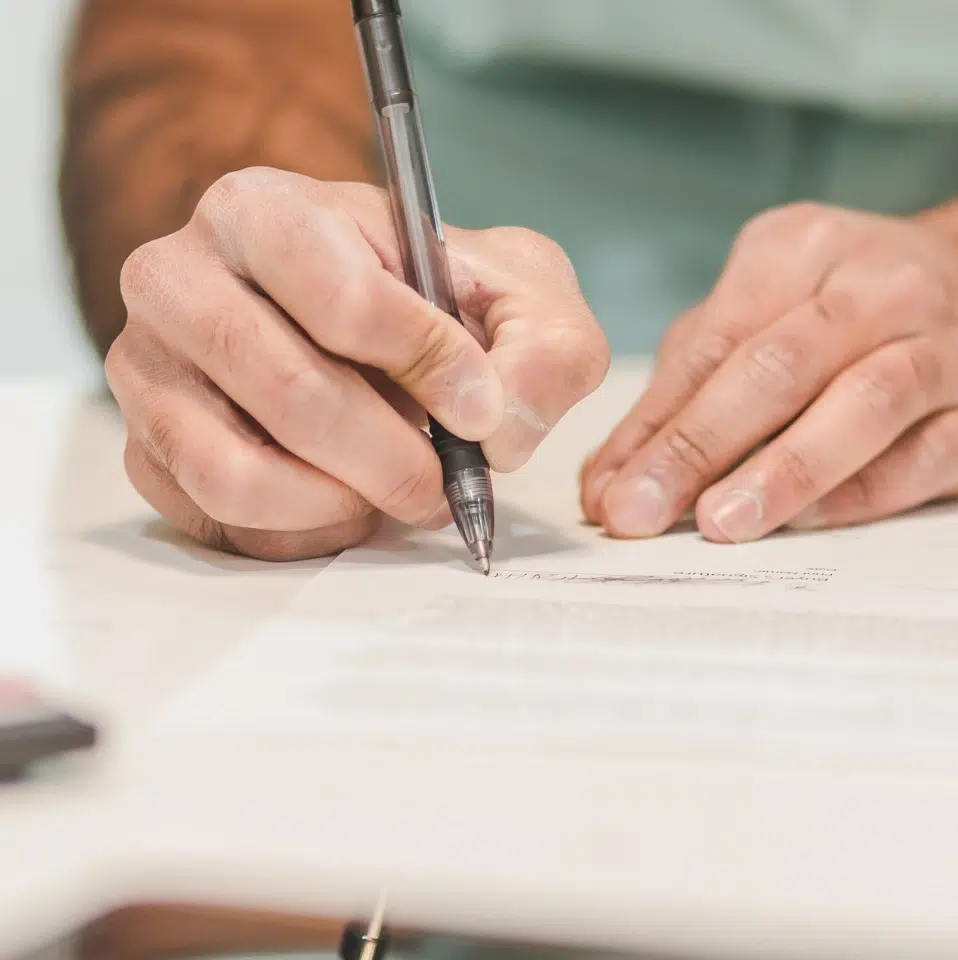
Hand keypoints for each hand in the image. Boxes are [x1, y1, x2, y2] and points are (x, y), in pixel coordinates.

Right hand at [108, 167, 607, 559]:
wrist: (359, 325)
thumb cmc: (435, 300)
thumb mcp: (520, 295)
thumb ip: (543, 347)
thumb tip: (496, 426)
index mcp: (264, 211)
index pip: (338, 296)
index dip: (424, 364)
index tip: (479, 407)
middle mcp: (178, 280)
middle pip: (288, 391)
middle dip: (391, 457)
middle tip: (444, 483)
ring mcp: (147, 369)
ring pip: (236, 471)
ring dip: (341, 503)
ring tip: (395, 492)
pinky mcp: (146, 450)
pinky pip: (218, 520)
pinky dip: (301, 532)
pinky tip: (347, 505)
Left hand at [580, 185, 957, 541]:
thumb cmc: (860, 311)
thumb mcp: (771, 308)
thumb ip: (690, 386)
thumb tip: (611, 482)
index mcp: (806, 246)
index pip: (717, 339)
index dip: (657, 420)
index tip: (610, 489)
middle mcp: (882, 286)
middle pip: (779, 366)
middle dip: (699, 446)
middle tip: (642, 513)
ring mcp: (947, 347)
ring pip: (863, 406)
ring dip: (784, 470)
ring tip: (721, 522)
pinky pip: (923, 457)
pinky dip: (860, 493)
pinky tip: (806, 523)